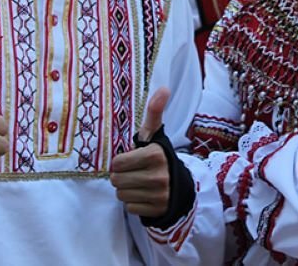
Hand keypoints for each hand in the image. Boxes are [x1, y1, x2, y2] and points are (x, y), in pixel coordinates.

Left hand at [109, 87, 170, 216]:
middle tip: (132, 172)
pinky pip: (130, 208)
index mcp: (154, 155)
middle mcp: (158, 176)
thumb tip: (164, 88)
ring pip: (121, 195)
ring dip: (126, 190)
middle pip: (117, 180)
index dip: (120, 162)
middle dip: (121, 176)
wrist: (180, 185)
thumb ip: (155, 112)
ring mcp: (158, 195)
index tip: (130, 160)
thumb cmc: (160, 156)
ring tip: (138, 183)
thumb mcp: (156, 135)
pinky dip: (134, 203)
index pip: (118, 163)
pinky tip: (143, 195)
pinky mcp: (157, 210)